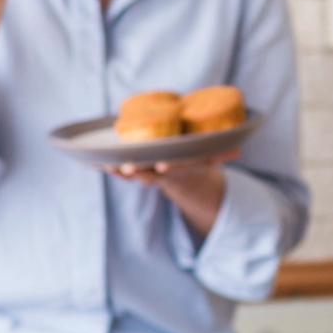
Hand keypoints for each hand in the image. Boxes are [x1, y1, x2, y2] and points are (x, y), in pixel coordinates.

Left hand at [105, 150, 239, 237]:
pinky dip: (107, 167)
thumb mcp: (212, 159)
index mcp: (182, 169)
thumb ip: (223, 154)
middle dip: (137, 171)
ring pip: (131, 173)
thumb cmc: (198, 161)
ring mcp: (148, 174)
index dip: (170, 168)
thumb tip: (239, 150)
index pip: (176, 169)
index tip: (162, 166)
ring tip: (105, 164)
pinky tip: (93, 161)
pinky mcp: (135, 172)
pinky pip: (119, 171)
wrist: (186, 181)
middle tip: (126, 167)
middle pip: (149, 174)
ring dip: (118, 170)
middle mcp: (163, 174)